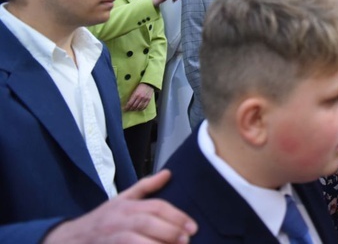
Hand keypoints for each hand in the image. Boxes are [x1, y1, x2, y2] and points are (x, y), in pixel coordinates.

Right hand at [43, 170, 196, 243]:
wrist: (70, 239)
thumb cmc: (102, 219)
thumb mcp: (121, 199)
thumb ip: (145, 187)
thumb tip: (168, 173)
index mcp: (126, 205)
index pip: (155, 206)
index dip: (176, 216)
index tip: (193, 226)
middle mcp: (119, 220)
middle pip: (148, 222)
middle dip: (170, 231)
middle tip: (187, 239)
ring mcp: (112, 238)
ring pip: (136, 240)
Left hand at [125, 83, 154, 111]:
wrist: (149, 83)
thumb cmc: (140, 86)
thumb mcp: (134, 90)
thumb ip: (132, 96)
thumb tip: (128, 102)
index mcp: (136, 94)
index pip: (130, 103)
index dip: (127, 107)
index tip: (124, 109)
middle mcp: (140, 97)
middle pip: (134, 106)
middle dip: (130, 109)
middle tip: (128, 110)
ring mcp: (145, 99)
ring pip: (139, 107)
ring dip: (135, 109)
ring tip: (133, 109)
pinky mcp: (148, 100)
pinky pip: (144, 106)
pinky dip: (141, 109)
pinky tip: (139, 109)